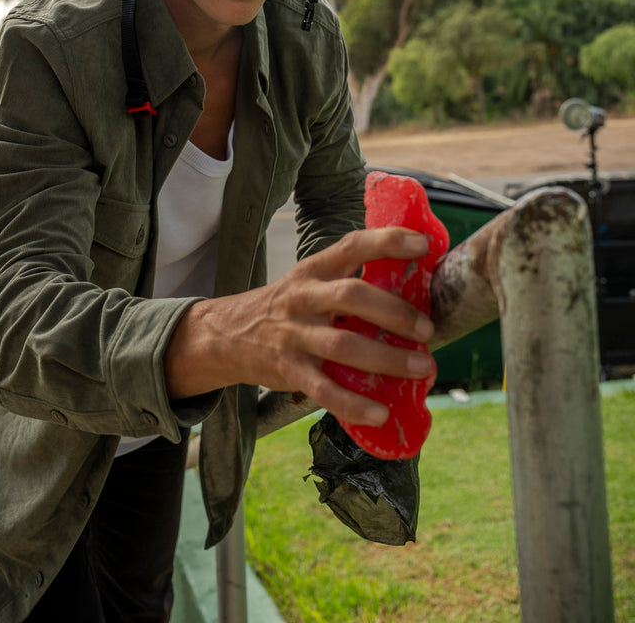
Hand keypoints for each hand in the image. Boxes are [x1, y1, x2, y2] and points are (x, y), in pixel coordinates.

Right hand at [164, 226, 434, 427]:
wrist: (227, 334)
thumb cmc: (286, 306)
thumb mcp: (309, 281)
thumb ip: (349, 280)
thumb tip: (413, 287)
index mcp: (314, 270)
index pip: (352, 245)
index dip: (388, 242)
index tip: (423, 244)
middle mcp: (304, 297)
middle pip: (352, 296)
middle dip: (395, 312)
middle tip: (427, 329)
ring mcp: (294, 334)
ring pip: (344, 345)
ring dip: (388, 358)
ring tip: (421, 367)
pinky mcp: (288, 370)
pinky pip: (323, 390)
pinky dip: (354, 404)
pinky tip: (380, 412)